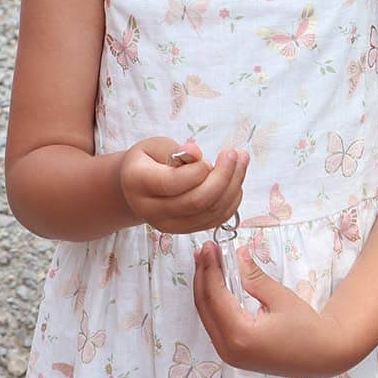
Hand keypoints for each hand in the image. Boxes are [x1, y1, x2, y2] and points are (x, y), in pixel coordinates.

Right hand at [118, 138, 246, 234]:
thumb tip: (196, 154)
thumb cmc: (147, 161)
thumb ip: (175, 150)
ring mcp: (168, 225)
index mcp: (138, 183)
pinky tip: (235, 182)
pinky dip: (231, 201)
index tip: (208, 157)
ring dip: (233, 187)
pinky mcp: (184, 230)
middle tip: (236, 154)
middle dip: (224, 176)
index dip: (198, 170)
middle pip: (197, 201)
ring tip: (241, 162)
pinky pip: (215, 220)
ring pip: (210, 212)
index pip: (174, 183)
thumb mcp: (154, 146)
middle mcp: (151, 210)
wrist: (135, 188)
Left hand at [193, 244, 359, 377]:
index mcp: (240, 336)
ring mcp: (229, 355)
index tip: (209, 247)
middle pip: (204, 306)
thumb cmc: (307, 329)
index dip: (210, 268)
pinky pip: (214, 324)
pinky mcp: (233, 354)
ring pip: (206, 316)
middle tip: (204, 250)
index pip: (215, 296)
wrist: (322, 357)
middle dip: (202, 276)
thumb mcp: (280, 297)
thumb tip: (238, 254)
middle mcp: (228, 350)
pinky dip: (213, 302)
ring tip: (205, 262)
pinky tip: (214, 284)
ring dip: (205, 288)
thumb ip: (254, 277)